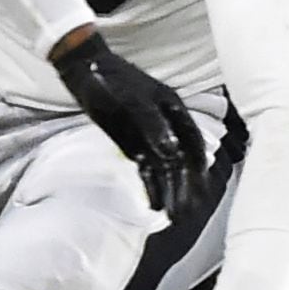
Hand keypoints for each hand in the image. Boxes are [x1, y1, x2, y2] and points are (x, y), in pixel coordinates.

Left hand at [53, 28, 209, 214]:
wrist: (86, 72)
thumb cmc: (113, 81)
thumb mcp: (133, 100)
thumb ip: (153, 125)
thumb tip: (171, 151)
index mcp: (174, 110)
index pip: (193, 142)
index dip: (199, 165)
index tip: (202, 188)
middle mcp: (167, 126)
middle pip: (183, 161)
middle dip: (187, 187)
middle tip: (186, 212)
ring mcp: (150, 138)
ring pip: (166, 169)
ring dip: (171, 192)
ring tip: (174, 217)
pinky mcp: (133, 146)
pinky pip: (147, 170)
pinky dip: (152, 187)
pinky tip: (154, 205)